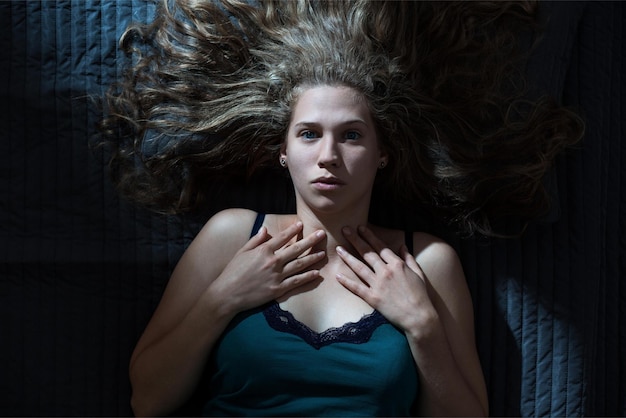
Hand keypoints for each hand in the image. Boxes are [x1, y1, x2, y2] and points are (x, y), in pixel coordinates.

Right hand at [211, 221, 325, 313]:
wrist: (227, 294)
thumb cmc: (232, 272)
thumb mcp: (241, 252)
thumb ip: (255, 240)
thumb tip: (265, 229)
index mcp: (263, 251)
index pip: (282, 237)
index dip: (293, 230)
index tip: (301, 224)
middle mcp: (272, 262)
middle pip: (296, 249)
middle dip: (310, 240)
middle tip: (322, 234)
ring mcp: (276, 276)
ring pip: (299, 265)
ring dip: (312, 258)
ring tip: (322, 253)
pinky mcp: (278, 290)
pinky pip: (296, 282)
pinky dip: (307, 277)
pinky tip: (316, 273)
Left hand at [335, 225, 434, 332]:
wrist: (419, 317)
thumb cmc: (421, 296)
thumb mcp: (418, 273)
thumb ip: (409, 258)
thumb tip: (402, 246)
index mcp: (397, 264)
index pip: (380, 246)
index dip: (369, 236)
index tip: (361, 228)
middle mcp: (385, 271)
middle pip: (367, 253)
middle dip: (355, 240)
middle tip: (345, 230)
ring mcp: (378, 284)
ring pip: (359, 267)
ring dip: (347, 257)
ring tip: (338, 249)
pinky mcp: (373, 297)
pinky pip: (357, 288)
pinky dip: (347, 282)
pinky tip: (338, 275)